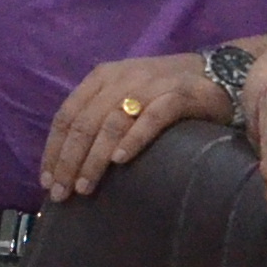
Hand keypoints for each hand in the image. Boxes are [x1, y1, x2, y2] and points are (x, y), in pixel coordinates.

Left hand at [39, 53, 223, 202]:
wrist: (219, 73)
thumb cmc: (165, 92)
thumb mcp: (125, 95)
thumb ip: (100, 117)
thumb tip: (69, 161)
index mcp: (102, 77)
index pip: (67, 114)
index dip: (54, 149)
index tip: (47, 181)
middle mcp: (122, 77)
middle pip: (85, 122)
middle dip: (69, 161)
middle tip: (63, 193)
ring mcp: (151, 85)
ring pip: (112, 122)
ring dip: (94, 158)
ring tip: (85, 187)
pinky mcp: (178, 95)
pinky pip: (152, 118)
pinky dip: (133, 139)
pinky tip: (120, 161)